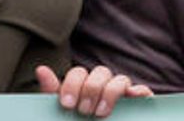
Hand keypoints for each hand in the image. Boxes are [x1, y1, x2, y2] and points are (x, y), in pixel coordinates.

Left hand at [38, 65, 152, 117]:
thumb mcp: (62, 114)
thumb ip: (53, 93)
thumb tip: (41, 69)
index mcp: (84, 87)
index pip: (79, 73)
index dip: (73, 85)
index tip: (67, 104)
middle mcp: (104, 87)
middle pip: (101, 72)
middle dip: (91, 90)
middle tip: (84, 111)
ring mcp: (122, 95)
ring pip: (120, 79)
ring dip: (110, 93)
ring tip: (101, 113)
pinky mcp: (138, 105)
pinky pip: (142, 90)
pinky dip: (139, 91)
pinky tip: (132, 96)